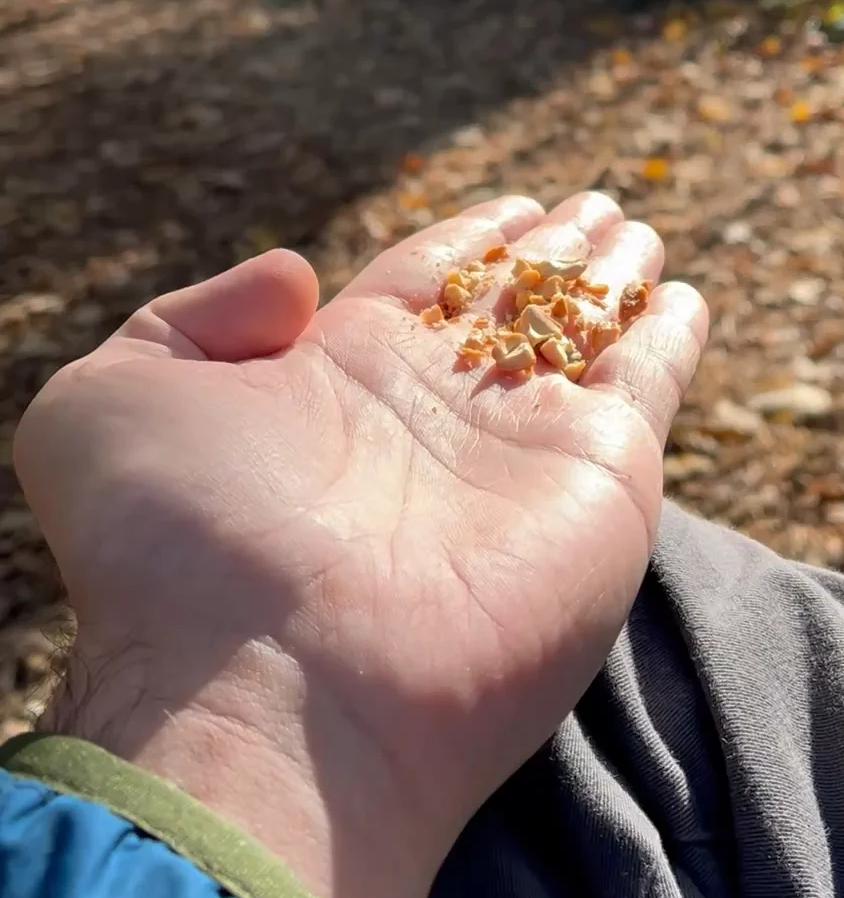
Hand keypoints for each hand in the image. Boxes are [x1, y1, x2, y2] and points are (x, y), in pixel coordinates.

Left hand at [14, 191, 706, 897]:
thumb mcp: (108, 402)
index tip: (516, 204)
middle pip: (509, 305)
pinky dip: (669, 340)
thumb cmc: (174, 554)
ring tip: (634, 232)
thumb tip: (300, 280)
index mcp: (337, 377)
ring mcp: (524, 448)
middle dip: (550, 255)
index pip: (422, 282)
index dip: (470, 238)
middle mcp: (437, 411)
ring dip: (612, 282)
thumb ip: (194, 315)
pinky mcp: (602, 483)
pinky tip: (681, 299)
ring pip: (580, 335)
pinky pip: (647, 385)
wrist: (267, 693)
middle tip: (595, 208)